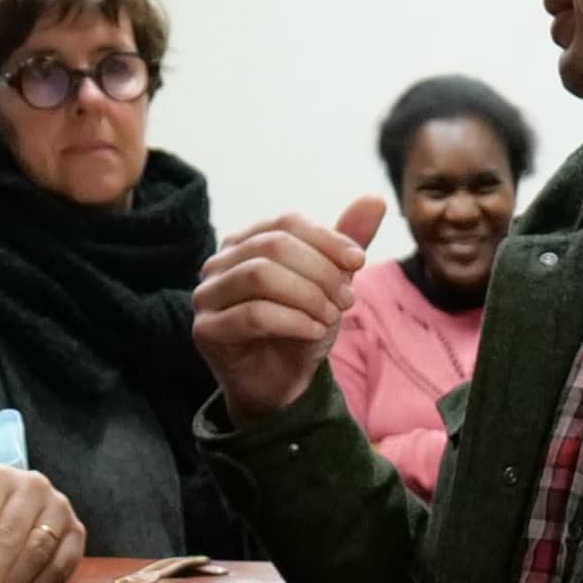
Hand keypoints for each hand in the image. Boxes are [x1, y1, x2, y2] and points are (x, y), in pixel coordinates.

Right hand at [195, 202, 374, 422]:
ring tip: (331, 317)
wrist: (281, 384)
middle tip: (348, 301)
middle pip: (274, 246)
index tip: (359, 263)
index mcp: (246, 242)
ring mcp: (207, 295)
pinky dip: (293, 321)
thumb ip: (346, 244)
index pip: (287, 222)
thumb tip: (376, 199)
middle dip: (320, 271)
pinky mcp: (206, 330)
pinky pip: (252, 315)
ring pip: (260, 277)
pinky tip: (315, 333)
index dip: (328, 239)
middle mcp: (219, 262)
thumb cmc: (301, 327)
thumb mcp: (330, 284)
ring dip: (308, 296)